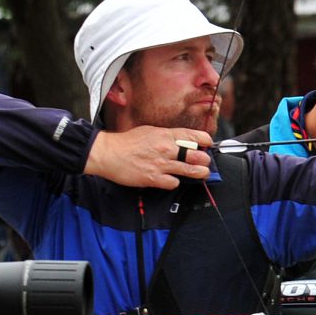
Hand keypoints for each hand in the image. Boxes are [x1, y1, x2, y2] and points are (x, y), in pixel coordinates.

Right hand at [86, 126, 217, 190]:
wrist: (108, 153)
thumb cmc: (127, 142)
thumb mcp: (150, 131)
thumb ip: (167, 136)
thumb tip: (182, 140)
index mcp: (165, 135)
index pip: (194, 136)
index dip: (205, 141)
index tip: (207, 145)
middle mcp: (166, 149)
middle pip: (197, 155)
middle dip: (205, 160)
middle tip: (205, 162)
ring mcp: (161, 164)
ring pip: (190, 170)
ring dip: (199, 173)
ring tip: (202, 173)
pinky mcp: (154, 178)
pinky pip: (174, 183)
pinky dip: (174, 182)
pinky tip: (171, 180)